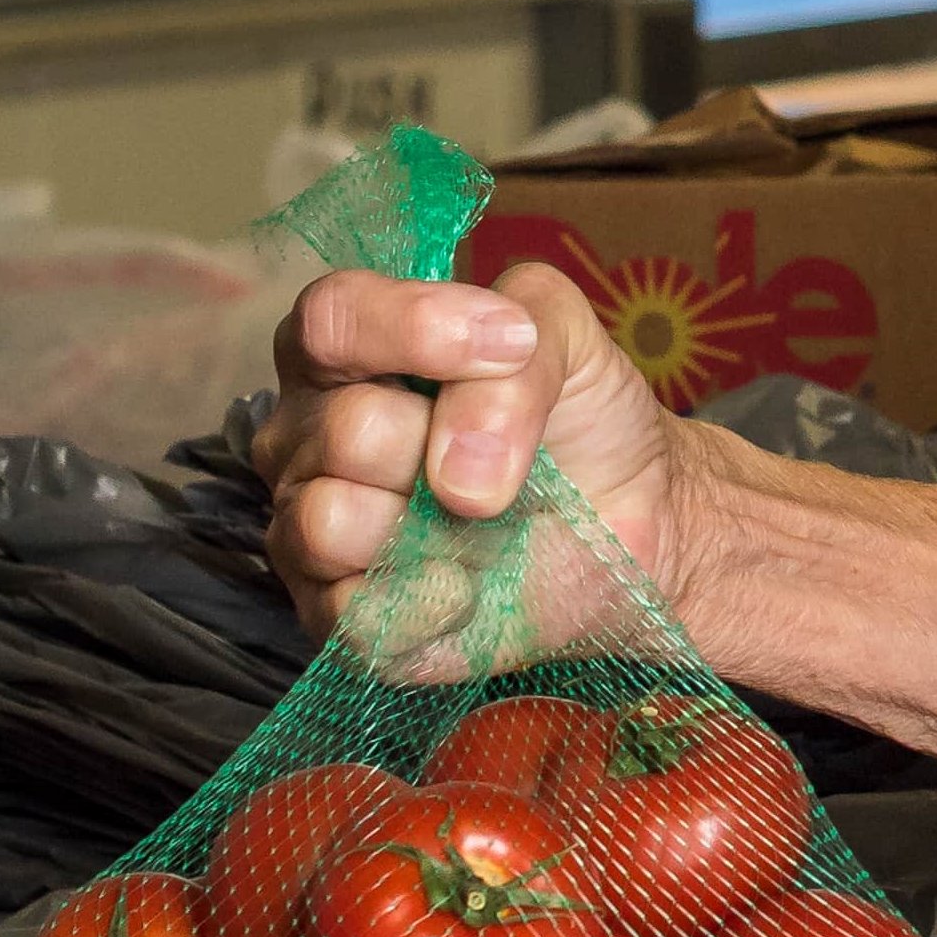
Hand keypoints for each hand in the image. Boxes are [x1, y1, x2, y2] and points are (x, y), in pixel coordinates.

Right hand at [257, 263, 689, 636]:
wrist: (627, 526)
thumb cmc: (576, 420)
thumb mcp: (570, 336)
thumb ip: (526, 331)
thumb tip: (463, 450)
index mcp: (347, 348)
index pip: (331, 318)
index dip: (412, 328)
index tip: (508, 346)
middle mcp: (309, 434)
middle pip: (347, 428)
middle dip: (448, 444)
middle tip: (500, 461)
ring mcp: (310, 530)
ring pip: (329, 521)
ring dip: (432, 525)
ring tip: (480, 521)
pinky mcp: (337, 619)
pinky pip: (358, 614)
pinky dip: (437, 601)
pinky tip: (474, 583)